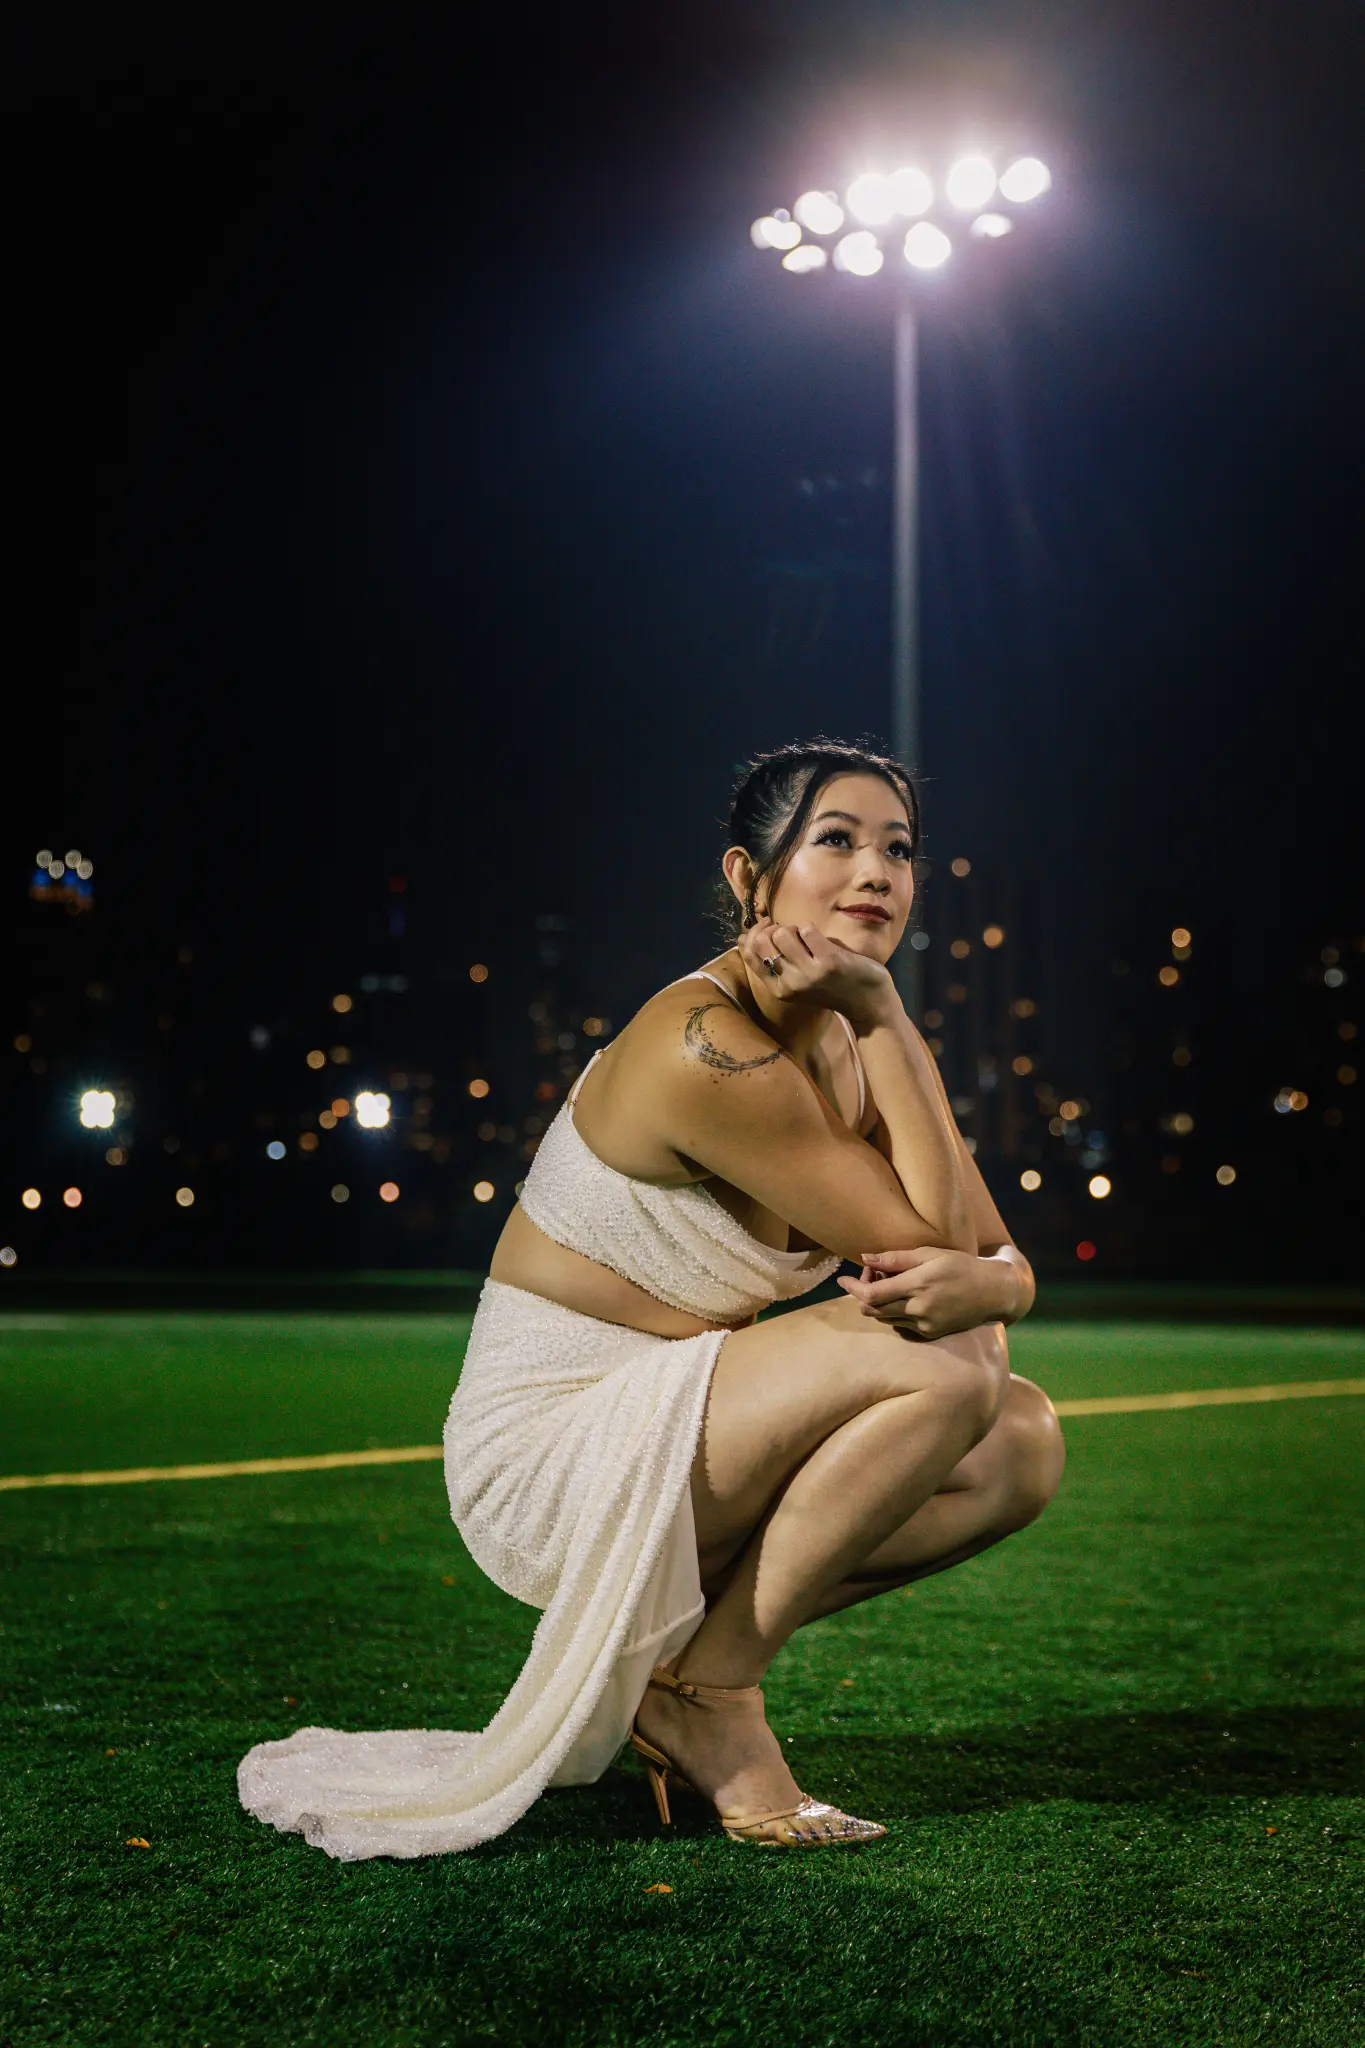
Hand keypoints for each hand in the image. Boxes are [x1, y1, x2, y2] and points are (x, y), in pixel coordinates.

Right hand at [738, 917, 897, 1033]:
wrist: (867, 1002)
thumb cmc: (831, 987)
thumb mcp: (796, 981)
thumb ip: (774, 962)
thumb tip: (744, 937)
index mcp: (779, 990)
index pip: (751, 955)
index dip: (755, 934)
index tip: (768, 926)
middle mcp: (790, 983)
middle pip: (763, 942)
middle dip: (772, 929)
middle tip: (788, 930)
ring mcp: (809, 973)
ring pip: (782, 934)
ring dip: (793, 928)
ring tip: (805, 936)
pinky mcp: (828, 961)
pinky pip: (807, 930)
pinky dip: (810, 928)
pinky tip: (820, 939)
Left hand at [837, 1245, 1018, 1339]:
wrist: (992, 1292)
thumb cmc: (960, 1266)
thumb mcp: (930, 1254)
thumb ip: (896, 1258)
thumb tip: (866, 1257)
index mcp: (917, 1285)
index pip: (871, 1294)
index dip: (853, 1287)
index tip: (842, 1280)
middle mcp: (919, 1309)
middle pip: (872, 1310)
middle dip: (863, 1294)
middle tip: (871, 1275)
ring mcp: (925, 1325)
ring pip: (885, 1318)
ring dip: (878, 1303)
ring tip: (889, 1284)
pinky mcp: (930, 1334)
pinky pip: (900, 1325)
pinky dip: (894, 1312)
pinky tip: (904, 1298)